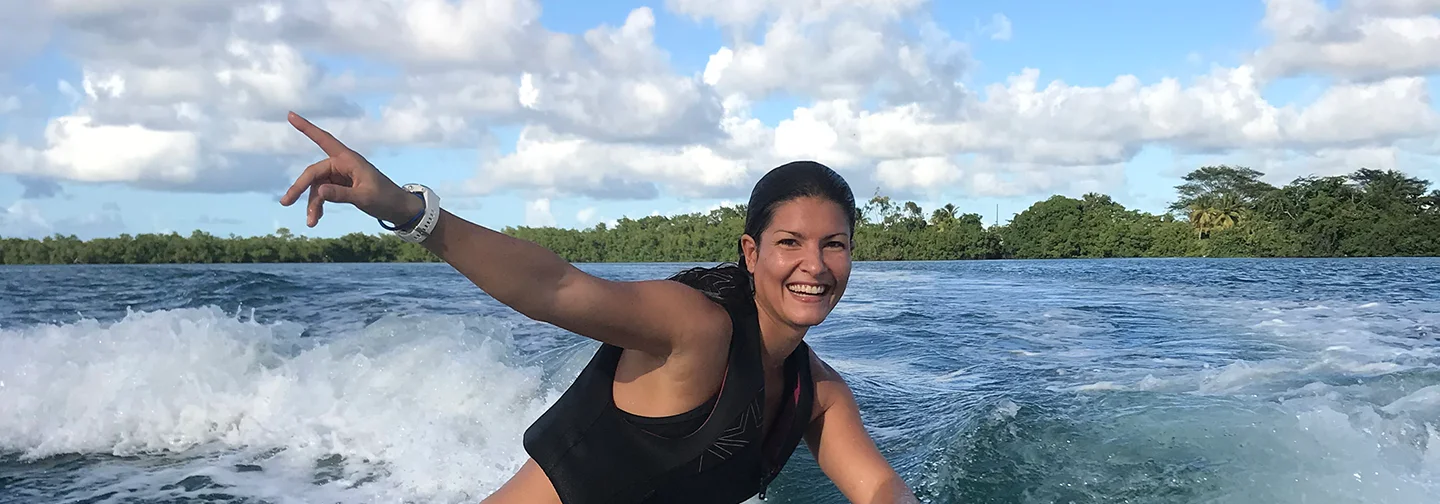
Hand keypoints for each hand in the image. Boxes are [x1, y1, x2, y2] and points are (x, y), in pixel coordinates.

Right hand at [279, 111, 423, 227]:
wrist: (399, 209)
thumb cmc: (386, 199)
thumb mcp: (364, 198)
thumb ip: (341, 195)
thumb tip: (319, 192)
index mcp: (349, 159)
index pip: (324, 140)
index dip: (307, 128)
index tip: (290, 115)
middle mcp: (342, 164)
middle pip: (314, 173)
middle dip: (300, 188)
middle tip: (285, 202)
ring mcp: (340, 176)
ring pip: (317, 187)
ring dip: (312, 204)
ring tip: (312, 223)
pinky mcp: (341, 187)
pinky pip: (324, 194)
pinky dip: (319, 206)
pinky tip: (316, 219)